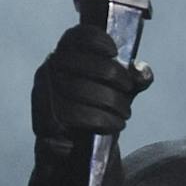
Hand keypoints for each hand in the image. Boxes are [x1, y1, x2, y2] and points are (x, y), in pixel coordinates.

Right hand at [31, 23, 154, 140]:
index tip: (115, 51)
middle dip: (113, 74)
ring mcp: (43, 93)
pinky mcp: (44, 117)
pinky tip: (115, 124)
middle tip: (128, 88)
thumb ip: (133, 79)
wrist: (77, 148)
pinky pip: (75, 114)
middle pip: (82, 63)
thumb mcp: (119, 91)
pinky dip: (101, 119)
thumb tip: (142, 72)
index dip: (96, 40)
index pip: (76, 36)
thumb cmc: (98, 108)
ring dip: (111, 101)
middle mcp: (49, 69)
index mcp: (65, 56)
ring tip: (126, 113)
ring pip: (80, 89)